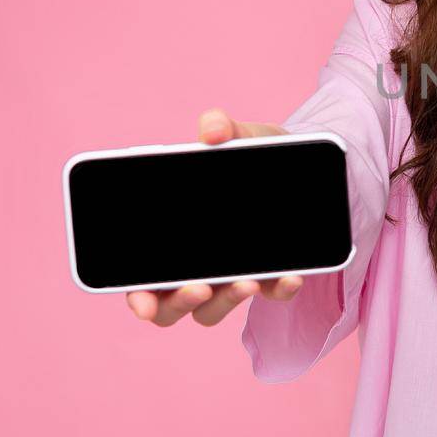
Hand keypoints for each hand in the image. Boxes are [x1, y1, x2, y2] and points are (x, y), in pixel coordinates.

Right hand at [124, 107, 302, 327]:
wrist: (297, 167)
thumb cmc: (249, 155)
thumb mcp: (240, 138)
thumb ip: (223, 129)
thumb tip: (213, 128)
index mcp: (169, 240)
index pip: (143, 279)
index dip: (138, 297)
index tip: (142, 304)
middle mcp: (194, 265)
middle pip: (174, 305)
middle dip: (181, 303)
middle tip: (199, 287)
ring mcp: (230, 274)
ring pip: (216, 308)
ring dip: (228, 301)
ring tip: (246, 282)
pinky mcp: (269, 274)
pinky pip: (271, 293)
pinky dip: (279, 290)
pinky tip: (290, 278)